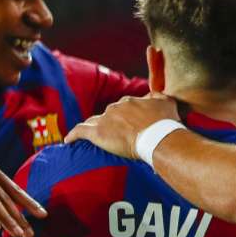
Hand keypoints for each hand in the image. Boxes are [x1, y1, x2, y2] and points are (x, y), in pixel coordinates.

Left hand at [65, 93, 180, 159]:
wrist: (158, 136)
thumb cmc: (164, 122)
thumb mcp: (167, 102)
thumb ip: (158, 96)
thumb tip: (153, 96)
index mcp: (130, 101)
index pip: (123, 107)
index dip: (125, 116)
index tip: (127, 124)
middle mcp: (116, 107)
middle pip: (108, 114)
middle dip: (111, 123)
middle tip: (116, 135)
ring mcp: (106, 119)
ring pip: (94, 121)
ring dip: (94, 127)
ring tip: (91, 136)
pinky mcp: (98, 133)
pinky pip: (80, 132)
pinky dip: (73, 135)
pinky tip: (68, 140)